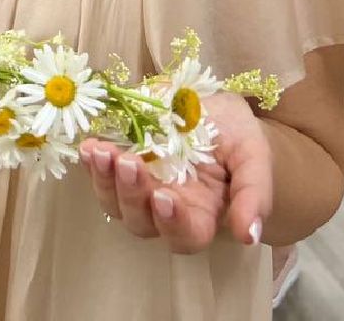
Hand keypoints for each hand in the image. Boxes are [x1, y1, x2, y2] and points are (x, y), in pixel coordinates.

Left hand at [78, 91, 271, 253]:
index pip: (187, 235)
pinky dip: (92, 163)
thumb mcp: (254, 155)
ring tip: (100, 151)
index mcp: (203, 213)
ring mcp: (141, 188)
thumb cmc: (239, 136)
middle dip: (132, 195)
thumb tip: (248, 235)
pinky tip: (89, 146)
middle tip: (129, 162)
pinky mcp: (121, 165)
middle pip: (142, 222)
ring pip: (115, 202)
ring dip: (104, 180)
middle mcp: (167, 207)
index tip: (166, 197)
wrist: (216, 109)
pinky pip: (101, 174)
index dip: (174, 224)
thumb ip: (253, 195)